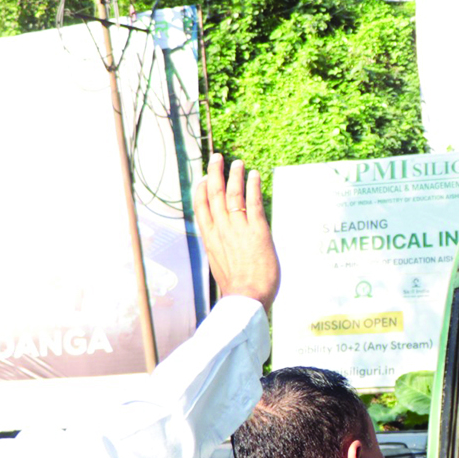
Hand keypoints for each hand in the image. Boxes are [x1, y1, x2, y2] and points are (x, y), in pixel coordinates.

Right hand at [193, 153, 279, 311]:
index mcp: (211, 241)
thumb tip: (227, 250)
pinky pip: (253, 203)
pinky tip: (254, 175)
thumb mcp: (222, 267)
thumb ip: (223, 253)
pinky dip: (253, 186)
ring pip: (233, 195)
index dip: (201, 191)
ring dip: (234, 176)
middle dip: (215, 174)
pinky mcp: (257, 231)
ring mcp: (238, 229)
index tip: (203, 178)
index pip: (201, 210)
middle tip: (216, 158)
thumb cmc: (237, 290)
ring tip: (237, 162)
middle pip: (214, 196)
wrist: (246, 299)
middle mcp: (222, 231)